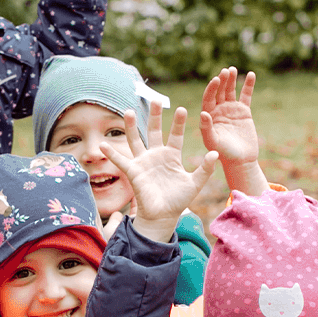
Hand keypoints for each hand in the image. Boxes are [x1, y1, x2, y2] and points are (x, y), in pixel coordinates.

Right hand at [100, 105, 216, 241]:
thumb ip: (205, 169)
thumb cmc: (178, 200)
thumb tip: (215, 154)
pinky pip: (121, 161)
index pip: (175, 135)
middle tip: (155, 100)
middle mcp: (156, 156)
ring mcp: (144, 163)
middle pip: (154, 131)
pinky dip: (111, 154)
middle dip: (155, 116)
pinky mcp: (134, 172)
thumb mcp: (195, 184)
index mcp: (172, 156)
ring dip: (132, 127)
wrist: (163, 217)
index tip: (182, 109)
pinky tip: (102, 145)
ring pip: (136, 140)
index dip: (178, 123)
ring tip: (129, 111)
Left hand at [198, 66, 270, 187]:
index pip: (209, 98)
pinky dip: (248, 85)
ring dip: (231, 80)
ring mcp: (231, 109)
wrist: (241, 160)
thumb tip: (204, 113)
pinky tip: (251, 74)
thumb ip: (207, 128)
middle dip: (222, 81)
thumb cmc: (224, 153)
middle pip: (219, 91)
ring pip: (230, 91)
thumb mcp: (213, 141)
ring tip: (232, 69)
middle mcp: (218, 110)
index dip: (212, 88)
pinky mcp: (243, 111)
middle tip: (225, 71)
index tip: (216, 79)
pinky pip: (246, 95)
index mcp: (209, 115)